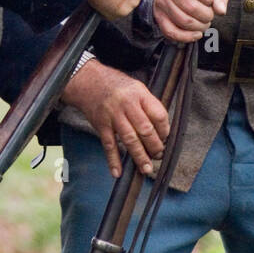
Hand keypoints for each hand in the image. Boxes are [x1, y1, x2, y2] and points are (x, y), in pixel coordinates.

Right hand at [61, 61, 168, 176]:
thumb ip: (148, 105)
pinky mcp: (101, 125)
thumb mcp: (136, 87)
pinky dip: (113, 160)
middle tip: (159, 156)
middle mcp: (127, 104)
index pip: (158, 114)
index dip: (165, 130)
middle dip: (155, 146)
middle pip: (145, 129)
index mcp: (139, 94)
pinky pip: (109, 145)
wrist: (88, 81)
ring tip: (146, 168)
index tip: (165, 138)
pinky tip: (118, 172)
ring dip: (139, 156)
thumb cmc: (116, 85)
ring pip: (130, 139)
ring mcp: (113, 116)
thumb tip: (162, 129)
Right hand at [153, 0, 228, 42]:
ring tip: (204, 23)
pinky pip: (172, 32)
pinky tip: (196, 34)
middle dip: (206, 15)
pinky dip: (187, 36)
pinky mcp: (158, 16)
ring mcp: (161, 1)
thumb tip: (220, 11)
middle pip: (190, 6)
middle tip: (209, 15)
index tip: (210, 1)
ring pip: (183, 20)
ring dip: (199, 26)